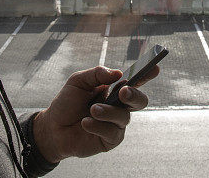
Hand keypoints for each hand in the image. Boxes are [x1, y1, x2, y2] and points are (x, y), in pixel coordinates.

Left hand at [32, 65, 159, 162]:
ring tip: (92, 109)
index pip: (135, 81)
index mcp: (114, 89)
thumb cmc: (67, 102)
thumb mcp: (78, 81)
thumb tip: (117, 73)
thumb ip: (96, 74)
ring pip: (124, 117)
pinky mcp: (110, 140)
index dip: (147, 74)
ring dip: (108, 112)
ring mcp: (116, 124)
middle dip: (134, 95)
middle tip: (122, 92)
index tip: (155, 67)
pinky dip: (98, 126)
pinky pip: (112, 133)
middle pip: (140, 101)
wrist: (53, 127)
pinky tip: (86, 123)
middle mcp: (119, 107)